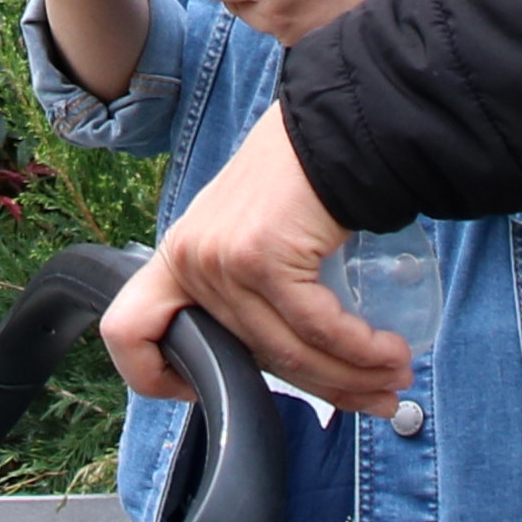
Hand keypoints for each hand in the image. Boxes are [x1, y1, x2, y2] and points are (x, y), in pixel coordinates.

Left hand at [104, 108, 404, 413]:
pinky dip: (359, 349)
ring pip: (289, 352)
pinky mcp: (261, 256)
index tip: (204, 389)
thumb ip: (249, 293)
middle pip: (251, 359)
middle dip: (326, 388)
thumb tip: (291, 365)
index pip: (127, 331)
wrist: (333, 125)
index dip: (154, 375)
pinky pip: (316, 327)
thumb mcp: (251, 239)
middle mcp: (190, 261)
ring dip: (353, 376)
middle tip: (375, 396)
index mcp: (177, 259)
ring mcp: (222, 260)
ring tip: (393, 379)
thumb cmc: (303, 183)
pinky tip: (388, 353)